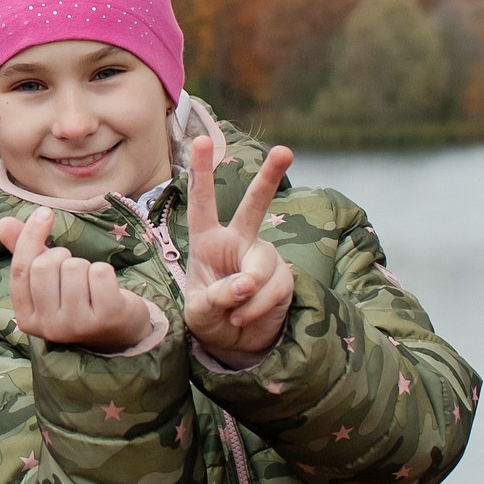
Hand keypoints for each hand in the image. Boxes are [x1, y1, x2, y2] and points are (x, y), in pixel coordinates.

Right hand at [0, 207, 158, 350]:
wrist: (119, 332)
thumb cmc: (78, 299)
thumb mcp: (48, 280)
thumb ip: (25, 253)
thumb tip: (2, 223)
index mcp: (27, 318)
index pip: (20, 270)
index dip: (30, 236)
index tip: (44, 213)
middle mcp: (49, 327)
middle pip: (44, 266)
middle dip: (61, 255)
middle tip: (73, 268)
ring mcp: (77, 325)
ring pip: (74, 267)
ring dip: (85, 266)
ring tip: (90, 284)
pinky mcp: (107, 318)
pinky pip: (99, 272)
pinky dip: (105, 271)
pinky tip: (107, 289)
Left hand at [180, 139, 295, 361]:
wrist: (234, 343)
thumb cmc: (209, 317)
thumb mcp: (198, 312)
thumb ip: (215, 296)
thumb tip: (245, 283)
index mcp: (208, 241)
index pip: (203, 204)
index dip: (202, 173)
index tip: (201, 141)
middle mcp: (238, 241)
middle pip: (254, 205)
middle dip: (270, 178)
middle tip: (284, 151)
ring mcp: (263, 257)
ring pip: (260, 266)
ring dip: (245, 295)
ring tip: (232, 314)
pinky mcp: (283, 278)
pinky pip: (272, 289)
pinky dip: (255, 309)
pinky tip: (243, 319)